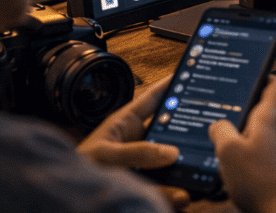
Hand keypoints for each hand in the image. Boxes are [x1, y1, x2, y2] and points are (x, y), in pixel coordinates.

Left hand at [78, 77, 188, 209]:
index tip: (191, 75)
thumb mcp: (103, 156)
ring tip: (201, 166)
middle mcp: (138, 142)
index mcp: (125, 124)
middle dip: (188, 128)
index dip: (171, 86)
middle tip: (210, 124)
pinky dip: (177, 193)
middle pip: (170, 130)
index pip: (153, 99)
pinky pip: (167, 189)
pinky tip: (185, 195)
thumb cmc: (76, 172)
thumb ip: (134, 152)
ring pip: (172, 162)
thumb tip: (170, 152)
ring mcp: (143, 165)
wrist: (65, 205)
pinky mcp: (145, 187)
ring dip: (186, 166)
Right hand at [210, 76, 275, 212]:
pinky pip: (256, 150)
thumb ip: (220, 130)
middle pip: (263, 107)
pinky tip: (228, 163)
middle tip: (223, 105)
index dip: (265, 73)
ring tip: (219, 138)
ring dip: (240, 131)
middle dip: (243, 105)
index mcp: (269, 117)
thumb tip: (217, 124)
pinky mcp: (274, 165)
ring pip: (257, 130)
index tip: (251, 69)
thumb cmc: (259, 181)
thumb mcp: (228, 150)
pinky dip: (243, 151)